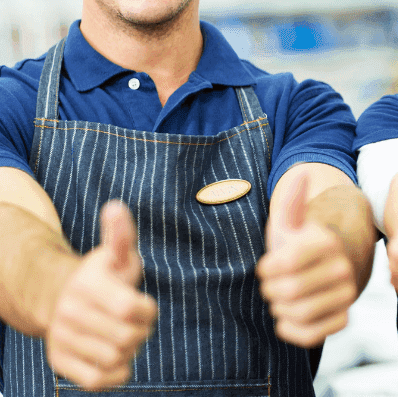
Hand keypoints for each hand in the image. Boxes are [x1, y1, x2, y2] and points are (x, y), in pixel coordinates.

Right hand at [45, 200, 156, 389]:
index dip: (148, 310)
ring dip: (130, 350)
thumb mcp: (116, 254)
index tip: (146, 305)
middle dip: (142, 331)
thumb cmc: (103, 277)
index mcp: (87, 285)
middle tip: (137, 323)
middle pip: (127, 337)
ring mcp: (62, 338)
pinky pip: (97, 380)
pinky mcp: (59, 362)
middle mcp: (69, 313)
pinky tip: (117, 357)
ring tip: (124, 336)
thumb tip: (116, 207)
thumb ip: (121, 235)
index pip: (131, 309)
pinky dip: (115, 373)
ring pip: (115, 358)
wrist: (62, 300)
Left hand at [258, 173, 354, 346]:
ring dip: (280, 308)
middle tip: (274, 284)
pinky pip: (310, 334)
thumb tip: (302, 173)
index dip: (267, 268)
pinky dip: (291, 328)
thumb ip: (290, 201)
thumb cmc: (299, 245)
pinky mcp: (343, 320)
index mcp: (327, 241)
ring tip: (284, 298)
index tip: (269, 264)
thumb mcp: (290, 223)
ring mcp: (346, 295)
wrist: (326, 269)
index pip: (283, 264)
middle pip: (287, 291)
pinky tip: (289, 316)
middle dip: (271, 290)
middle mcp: (342, 268)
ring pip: (297, 313)